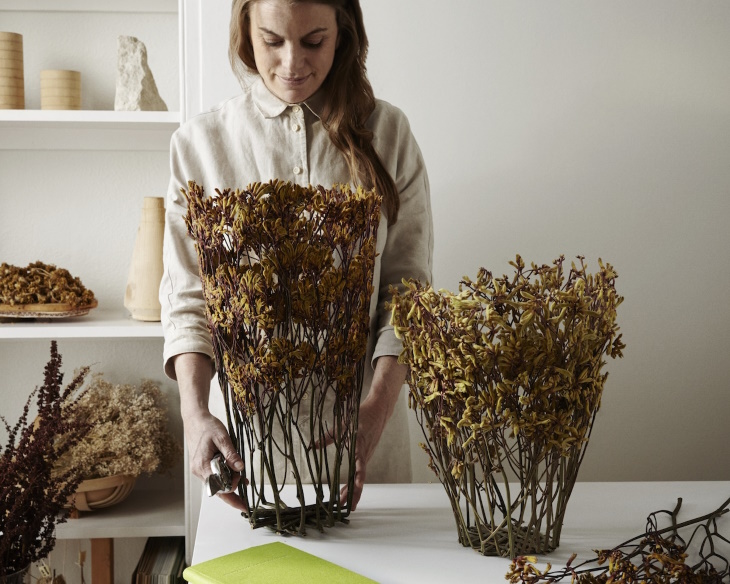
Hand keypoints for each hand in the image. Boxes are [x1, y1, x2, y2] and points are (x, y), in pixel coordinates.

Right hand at [174, 352, 247, 511]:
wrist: (195, 419)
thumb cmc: (207, 426)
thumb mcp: (222, 438)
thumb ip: (231, 454)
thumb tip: (240, 468)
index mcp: (202, 465)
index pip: (218, 486)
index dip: (232, 487)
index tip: (242, 479)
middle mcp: (199, 471)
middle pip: (217, 490)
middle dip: (232, 494)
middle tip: (245, 500)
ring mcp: (199, 470)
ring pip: (216, 485)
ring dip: (230, 486)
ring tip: (244, 485)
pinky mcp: (202, 467)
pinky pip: (215, 478)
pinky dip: (226, 479)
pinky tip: (237, 478)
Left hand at [338, 356, 407, 510]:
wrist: (378, 411)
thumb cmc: (360, 416)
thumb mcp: (342, 425)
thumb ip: (327, 437)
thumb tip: (312, 446)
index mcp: (360, 447)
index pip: (361, 467)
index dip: (359, 478)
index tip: (357, 488)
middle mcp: (365, 455)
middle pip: (359, 478)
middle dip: (353, 493)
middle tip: (344, 507)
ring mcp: (366, 457)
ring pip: (359, 477)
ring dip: (351, 490)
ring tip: (342, 503)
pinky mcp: (365, 456)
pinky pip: (359, 472)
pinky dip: (353, 482)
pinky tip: (346, 490)